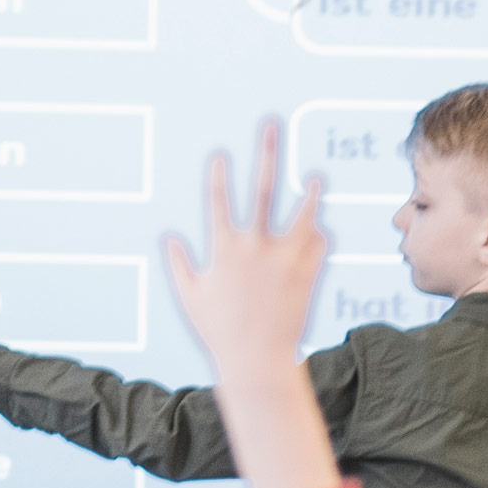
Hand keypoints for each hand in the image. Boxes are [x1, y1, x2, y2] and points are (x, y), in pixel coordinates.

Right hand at [162, 120, 330, 377]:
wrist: (257, 363)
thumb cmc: (219, 333)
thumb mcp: (190, 297)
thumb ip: (179, 263)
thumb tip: (168, 237)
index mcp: (224, 250)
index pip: (218, 201)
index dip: (218, 175)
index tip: (220, 152)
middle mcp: (254, 248)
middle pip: (261, 189)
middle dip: (265, 154)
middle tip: (271, 124)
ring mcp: (284, 259)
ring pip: (300, 213)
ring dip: (309, 191)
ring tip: (316, 175)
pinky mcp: (306, 274)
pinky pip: (317, 246)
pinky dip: (318, 236)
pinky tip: (319, 228)